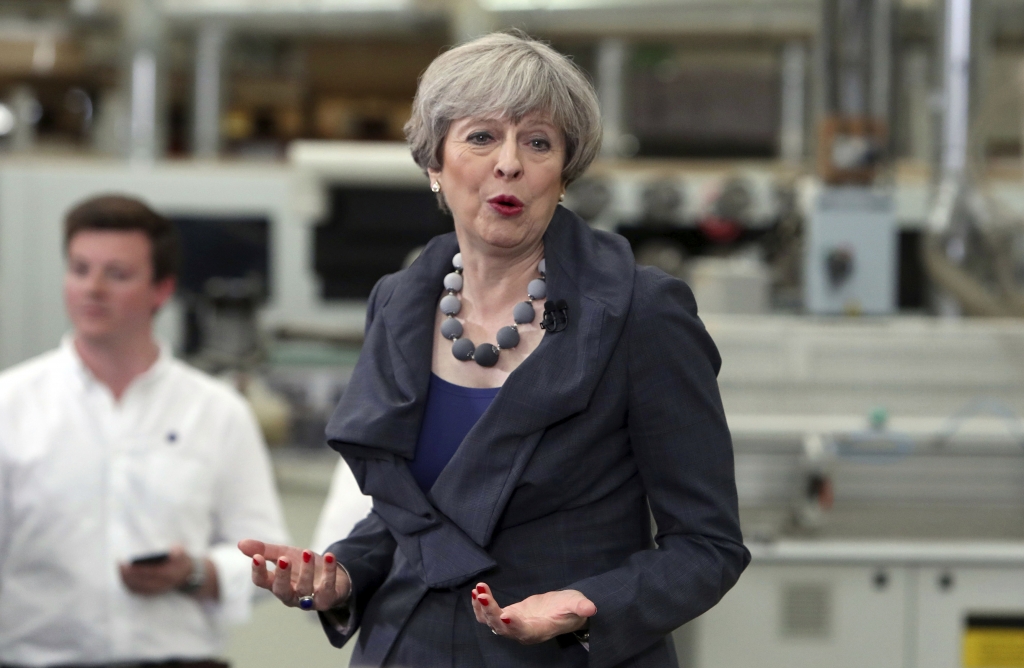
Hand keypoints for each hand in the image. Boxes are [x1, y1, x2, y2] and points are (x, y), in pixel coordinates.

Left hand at [120, 545, 191, 594]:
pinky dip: (129, 586)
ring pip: (138, 588)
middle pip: (141, 582)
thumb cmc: (181, 561)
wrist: (187, 576)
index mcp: (169, 574)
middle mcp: (163, 584)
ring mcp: (157, 590)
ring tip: (120, 570)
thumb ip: (178, 551)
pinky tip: (124, 578)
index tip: (127, 563)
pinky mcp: (153, 592)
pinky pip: (138, 592)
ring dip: (127, 580)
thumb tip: (172, 552)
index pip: (150, 573)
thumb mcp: (183, 553)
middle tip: (120, 564)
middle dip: (128, 574)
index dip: (137, 569)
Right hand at [238, 539, 350, 610]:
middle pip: (282, 590)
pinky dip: (329, 572)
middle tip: (283, 559)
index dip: (258, 571)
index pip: (262, 582)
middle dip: (282, 576)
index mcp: (276, 584)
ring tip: (307, 552)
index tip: (257, 558)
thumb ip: (264, 550)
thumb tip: (240, 543)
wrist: (333, 576)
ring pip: (305, 589)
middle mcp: (290, 595)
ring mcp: (309, 600)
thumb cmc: (303, 567)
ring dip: (306, 571)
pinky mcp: (327, 599)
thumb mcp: (284, 554)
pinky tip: (329, 556)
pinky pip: (328, 588)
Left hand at [471, 583, 595, 644]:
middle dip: (491, 612)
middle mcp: (522, 632)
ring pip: (492, 622)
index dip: (514, 625)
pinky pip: (489, 615)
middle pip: (502, 627)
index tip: (506, 614)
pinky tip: (476, 591)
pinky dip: (481, 606)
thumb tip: (591, 609)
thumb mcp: (577, 605)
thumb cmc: (570, 609)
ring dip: (482, 608)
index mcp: (539, 631)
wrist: (562, 610)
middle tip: (483, 595)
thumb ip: (581, 607)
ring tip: (478, 590)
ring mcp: (512, 625)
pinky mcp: (507, 616)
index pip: (524, 631)